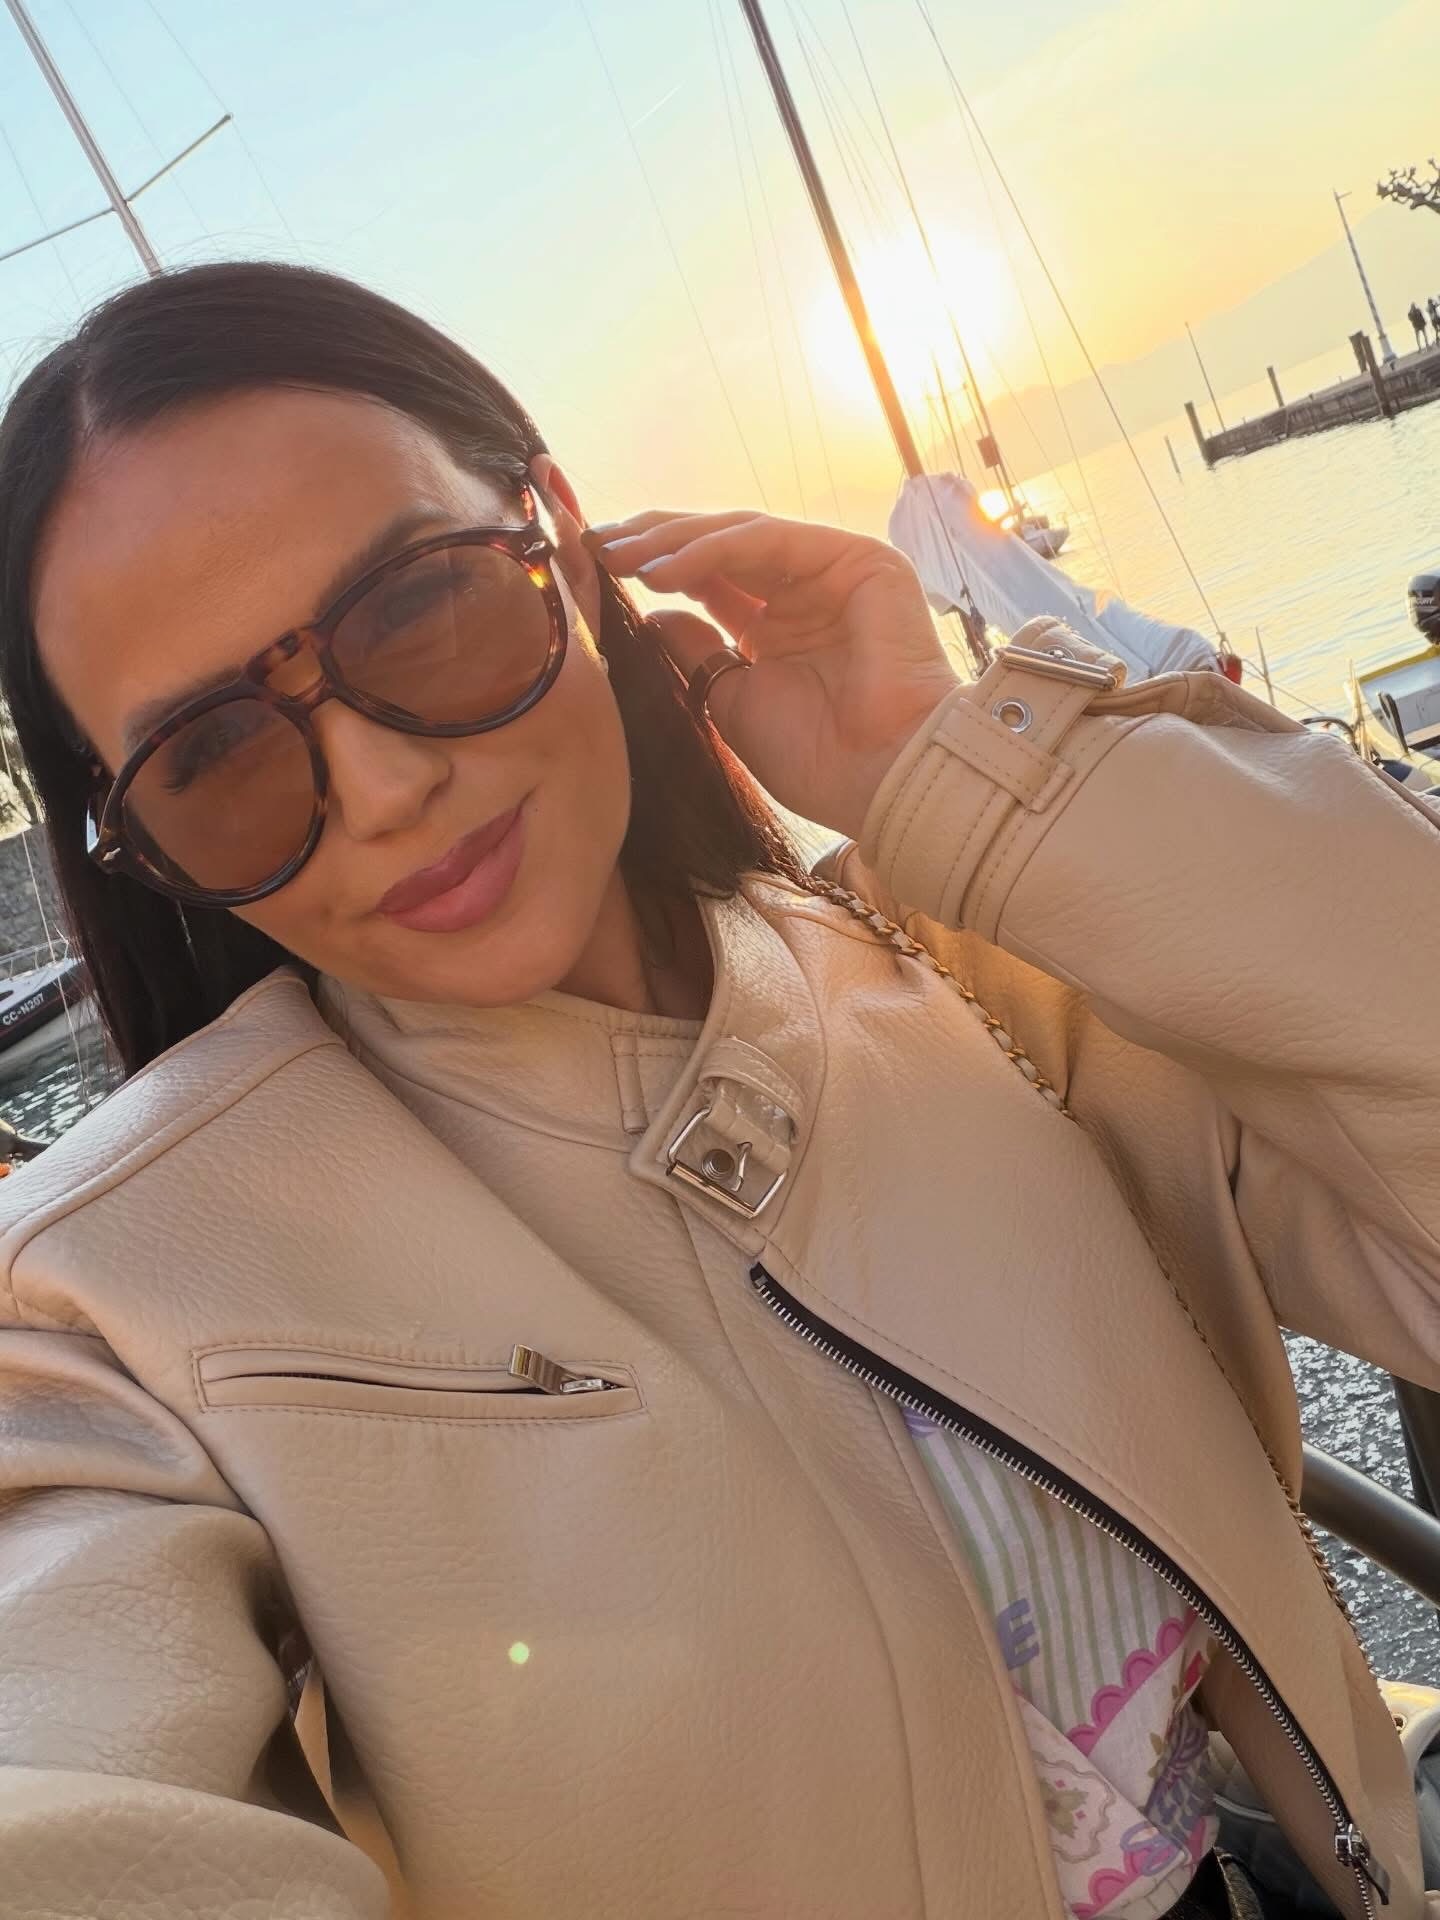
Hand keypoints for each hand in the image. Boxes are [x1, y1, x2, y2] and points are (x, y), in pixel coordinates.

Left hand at [586, 509, 960, 838]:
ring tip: (623, 557)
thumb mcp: (731, 701)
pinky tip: (667, 570)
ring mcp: (832, 570)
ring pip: (741, 536)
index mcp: (777, 626)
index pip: (708, 578)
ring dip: (676, 542)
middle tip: (599, 546)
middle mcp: (804, 591)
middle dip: (656, 543)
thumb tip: (653, 614)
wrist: (882, 778)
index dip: (654, 568)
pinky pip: (770, 541)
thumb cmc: (816, 757)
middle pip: (719, 548)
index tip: (598, 569)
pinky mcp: (857, 558)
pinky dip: (714, 550)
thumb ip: (695, 652)